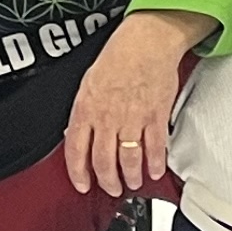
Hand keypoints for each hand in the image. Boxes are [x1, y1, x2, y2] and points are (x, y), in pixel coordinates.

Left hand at [66, 10, 203, 199]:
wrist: (146, 42)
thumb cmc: (117, 57)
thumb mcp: (88, 84)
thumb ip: (84, 112)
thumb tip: (78, 134)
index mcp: (86, 109)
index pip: (76, 150)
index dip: (78, 173)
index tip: (82, 185)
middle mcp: (108, 118)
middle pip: (104, 162)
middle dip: (107, 181)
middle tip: (111, 188)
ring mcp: (133, 120)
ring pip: (129, 160)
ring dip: (130, 177)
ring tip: (132, 183)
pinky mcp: (155, 117)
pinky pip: (154, 149)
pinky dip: (155, 164)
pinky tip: (154, 171)